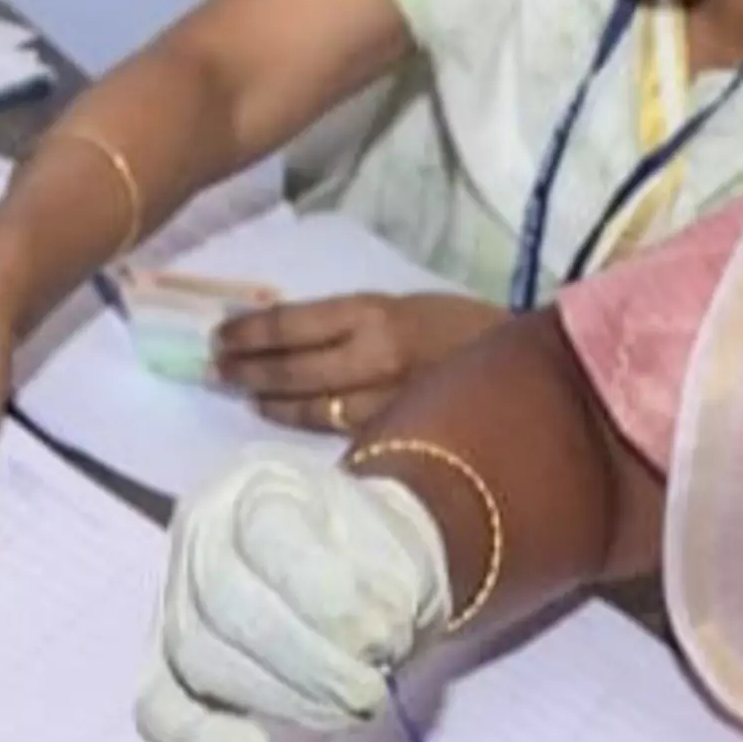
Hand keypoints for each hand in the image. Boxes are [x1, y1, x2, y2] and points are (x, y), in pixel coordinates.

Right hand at [135, 452, 450, 741]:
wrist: (358, 567)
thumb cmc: (375, 555)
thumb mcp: (404, 549)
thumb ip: (389, 587)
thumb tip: (364, 644)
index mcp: (261, 481)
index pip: (270, 533)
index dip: (332, 599)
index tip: (388, 635)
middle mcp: (202, 529)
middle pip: (226, 602)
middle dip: (310, 665)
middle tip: (369, 694)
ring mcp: (173, 593)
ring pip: (197, 656)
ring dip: (282, 700)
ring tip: (346, 709)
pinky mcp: (165, 657)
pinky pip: (156, 705)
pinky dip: (196, 738)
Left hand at [207, 289, 505, 434]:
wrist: (529, 371)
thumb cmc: (461, 329)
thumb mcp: (405, 307)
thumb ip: (352, 322)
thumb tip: (286, 333)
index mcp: (376, 314)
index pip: (293, 324)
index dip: (249, 331)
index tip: (219, 333)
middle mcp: (376, 356)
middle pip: (293, 368)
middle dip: (246, 370)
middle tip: (214, 369)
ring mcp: (385, 402)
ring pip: (310, 407)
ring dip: (268, 401)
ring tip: (239, 394)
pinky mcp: (398, 434)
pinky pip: (340, 433)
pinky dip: (305, 425)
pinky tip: (280, 419)